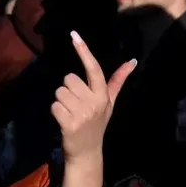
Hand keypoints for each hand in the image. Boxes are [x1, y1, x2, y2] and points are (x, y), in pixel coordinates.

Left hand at [53, 31, 135, 186]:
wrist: (87, 151)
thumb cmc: (97, 124)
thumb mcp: (109, 103)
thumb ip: (117, 82)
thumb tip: (132, 62)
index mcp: (103, 95)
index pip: (94, 68)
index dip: (84, 51)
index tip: (74, 35)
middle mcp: (95, 102)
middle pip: (68, 79)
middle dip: (67, 90)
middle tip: (75, 105)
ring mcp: (82, 113)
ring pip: (59, 92)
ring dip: (60, 102)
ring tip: (70, 113)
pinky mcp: (69, 123)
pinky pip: (54, 105)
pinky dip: (55, 112)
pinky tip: (63, 121)